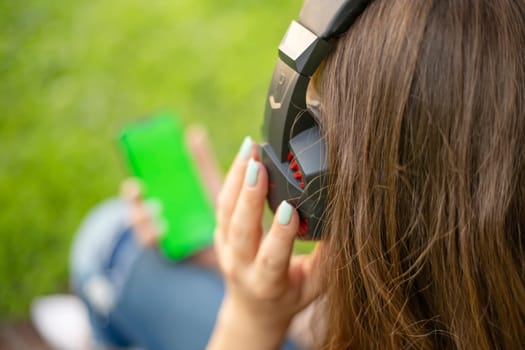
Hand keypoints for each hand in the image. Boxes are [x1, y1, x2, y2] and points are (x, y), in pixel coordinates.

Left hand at [208, 137, 321, 349]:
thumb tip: (344, 224)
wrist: (253, 309)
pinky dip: (232, 176)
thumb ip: (328, 259)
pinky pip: (221, 202)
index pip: (271, 257)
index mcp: (267, 283)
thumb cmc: (289, 296)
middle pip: (240, 229)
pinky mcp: (219, 232)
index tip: (290, 207)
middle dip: (248, 195)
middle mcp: (240, 265)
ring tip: (249, 148)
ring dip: (236, 176)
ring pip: (224, 210)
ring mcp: (224, 248)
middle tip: (257, 165)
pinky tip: (244, 155)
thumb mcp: (314, 286)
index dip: (280, 233)